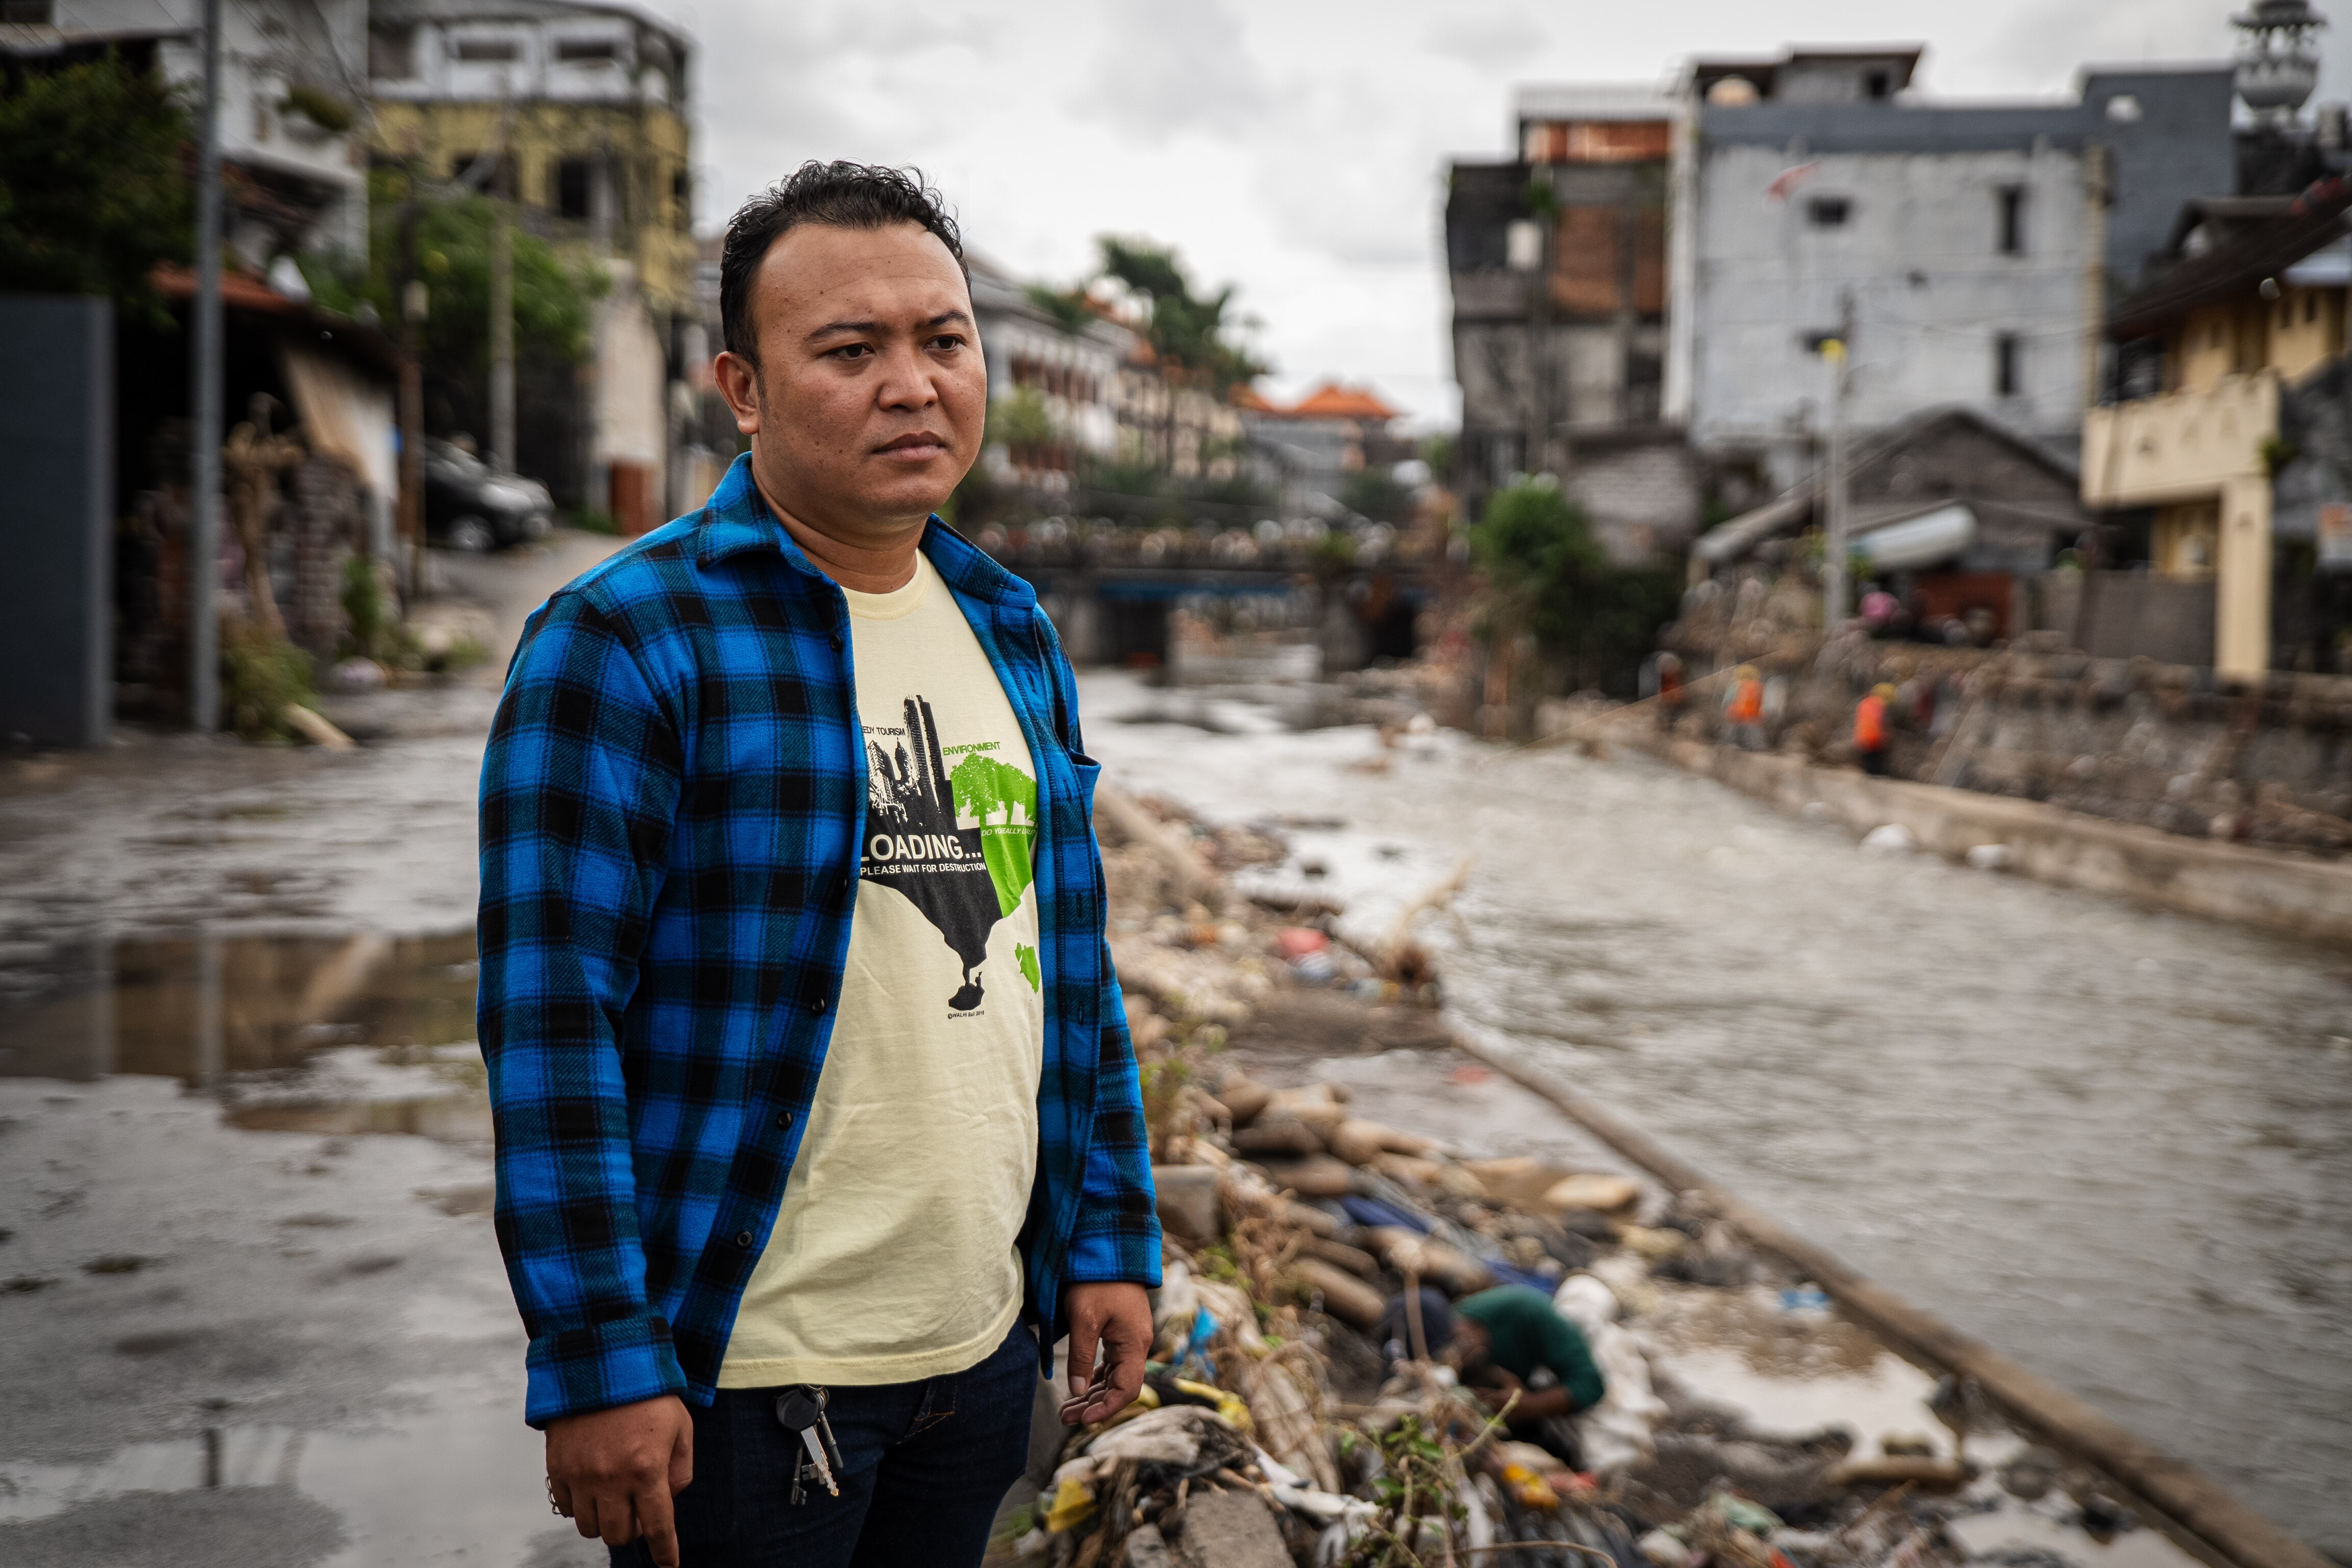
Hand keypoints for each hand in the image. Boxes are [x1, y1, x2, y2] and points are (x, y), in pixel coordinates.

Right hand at [545, 1394, 694, 1566]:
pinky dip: (582, 1506)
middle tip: (638, 1510)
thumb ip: (681, 1469)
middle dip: (632, 1530)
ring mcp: (581, 1474)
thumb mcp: (681, 1427)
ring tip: (615, 1496)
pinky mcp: (557, 1467)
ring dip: (606, 1520)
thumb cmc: (648, 1393)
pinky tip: (593, 1485)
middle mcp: (612, 1477)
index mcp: (647, 1468)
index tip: (669, 1565)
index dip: (664, 1551)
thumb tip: (668, 1500)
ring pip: (590, 1527)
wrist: (602, 1361)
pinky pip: (568, 1508)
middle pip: (619, 1534)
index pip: (657, 1527)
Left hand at [1063, 1281, 1151, 1425]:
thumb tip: (1077, 1392)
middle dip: (1093, 1405)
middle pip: (1118, 1386)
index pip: (1126, 1389)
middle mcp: (1136, 1344)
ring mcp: (1129, 1338)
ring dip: (1091, 1394)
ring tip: (1067, 1409)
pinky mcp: (1120, 1332)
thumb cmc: (1096, 1281)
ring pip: (1113, 1376)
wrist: (1107, 1248)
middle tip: (1064, 1418)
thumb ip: (1081, 1356)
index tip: (1084, 1420)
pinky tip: (1080, 1388)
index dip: (1107, 1408)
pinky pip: (1111, 1364)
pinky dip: (1095, 1378)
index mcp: (1134, 1343)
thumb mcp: (1084, 1318)